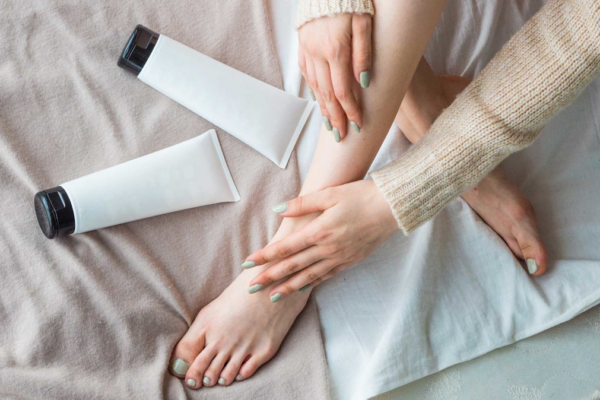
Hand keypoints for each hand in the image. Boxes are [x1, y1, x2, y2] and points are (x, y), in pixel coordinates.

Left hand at [244, 180, 398, 298]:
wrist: (392, 208)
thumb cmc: (361, 195)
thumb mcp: (329, 193)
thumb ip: (302, 203)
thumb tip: (277, 210)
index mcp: (319, 231)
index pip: (285, 248)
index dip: (264, 256)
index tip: (247, 263)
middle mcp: (327, 248)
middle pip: (292, 267)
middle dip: (269, 278)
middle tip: (251, 288)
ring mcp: (339, 257)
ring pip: (308, 276)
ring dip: (287, 287)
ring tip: (271, 297)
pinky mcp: (350, 261)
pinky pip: (326, 276)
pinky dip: (311, 283)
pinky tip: (301, 288)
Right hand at [298, 13, 371, 140]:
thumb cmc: (352, 1)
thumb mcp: (365, 23)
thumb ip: (364, 53)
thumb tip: (364, 83)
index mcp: (335, 49)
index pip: (344, 91)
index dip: (351, 111)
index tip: (357, 126)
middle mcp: (318, 53)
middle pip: (327, 94)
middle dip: (336, 118)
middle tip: (341, 136)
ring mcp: (307, 51)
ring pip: (315, 87)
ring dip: (324, 109)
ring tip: (330, 125)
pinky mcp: (302, 46)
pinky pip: (306, 74)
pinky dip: (314, 91)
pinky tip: (319, 102)